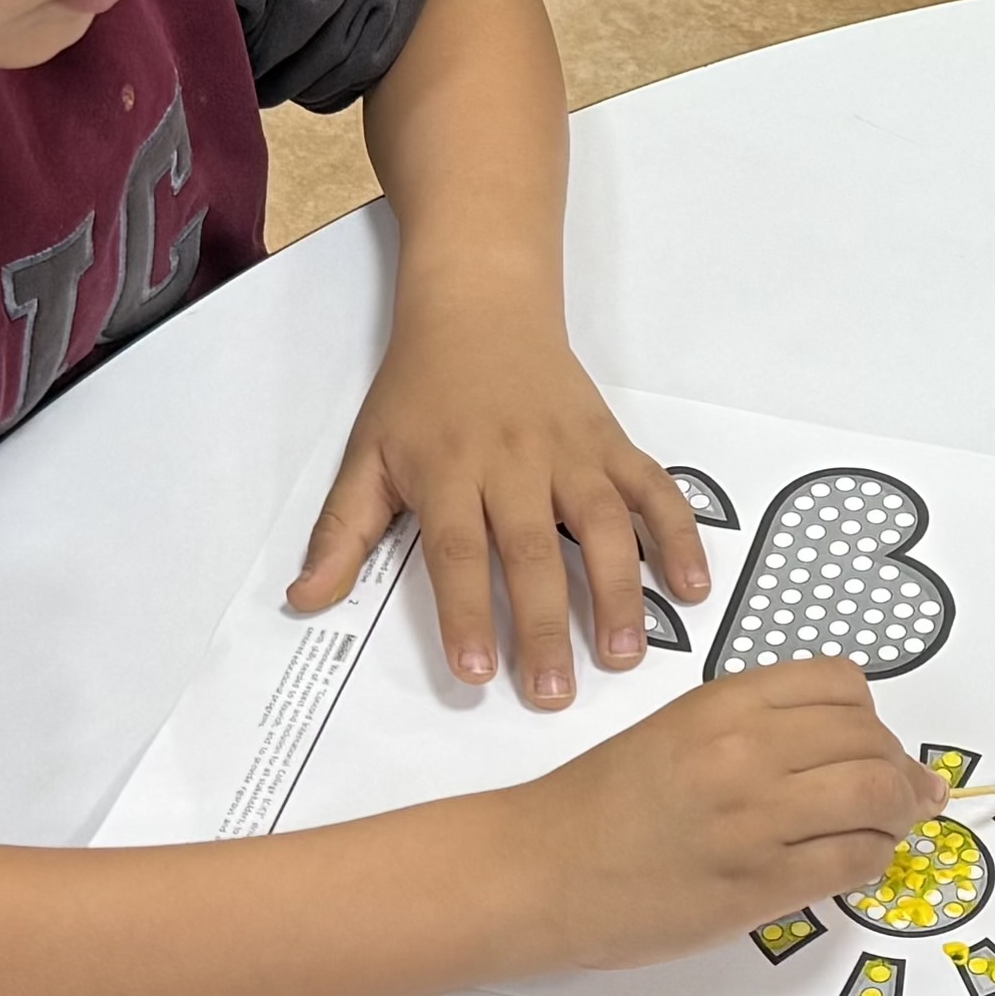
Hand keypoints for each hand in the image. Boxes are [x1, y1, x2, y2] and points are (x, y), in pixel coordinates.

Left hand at [292, 300, 710, 709]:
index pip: (457, 552)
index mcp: (449, 470)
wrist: (480, 303)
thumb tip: (303, 601)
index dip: (467, 614)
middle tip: (554, 693)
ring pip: (602, 525)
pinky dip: (679, 535)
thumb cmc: (420, 387)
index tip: (477, 674)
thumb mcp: (367, 453)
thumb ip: (341, 533)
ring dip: (619, 592)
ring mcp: (571, 451)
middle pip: (532, 551)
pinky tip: (691, 587)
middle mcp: (514, 461)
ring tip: (624, 655)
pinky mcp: (612, 442)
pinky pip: (654, 489)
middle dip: (545, 626)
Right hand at [499, 661, 936, 969]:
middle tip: (901, 793)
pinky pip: (856, 859)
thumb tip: (838, 746)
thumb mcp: (677, 731)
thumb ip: (752, 728)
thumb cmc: (599, 806)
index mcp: (724, 703)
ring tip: (890, 827)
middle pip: (872, 741)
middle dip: (897, 769)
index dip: (869, 716)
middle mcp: (748, 751)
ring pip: (878, 798)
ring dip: (898, 814)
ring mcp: (757, 817)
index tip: (869, 743)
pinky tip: (856, 862)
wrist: (542, 869)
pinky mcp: (761, 882)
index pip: (843, 684)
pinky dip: (873, 859)